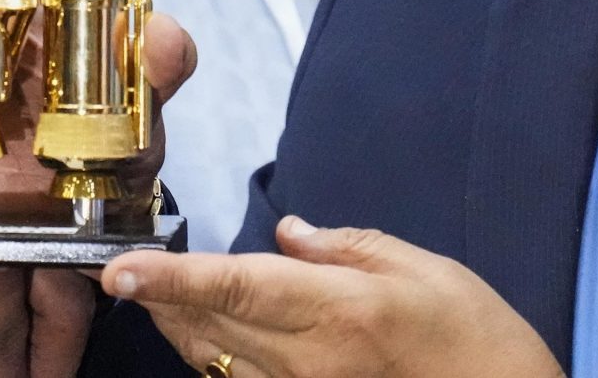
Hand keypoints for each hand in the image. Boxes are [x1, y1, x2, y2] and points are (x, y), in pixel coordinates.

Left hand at [101, 216, 564, 377]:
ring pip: (214, 361)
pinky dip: (216, 355)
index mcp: (339, 312)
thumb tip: (289, 233)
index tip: (121, 270)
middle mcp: (309, 363)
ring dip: (180, 325)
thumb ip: (346, 247)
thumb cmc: (476, 338)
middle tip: (131, 267)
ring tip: (157, 292)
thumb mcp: (423, 270)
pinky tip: (212, 332)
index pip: (236, 289)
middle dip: (162, 297)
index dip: (172, 281)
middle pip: (210, 327)